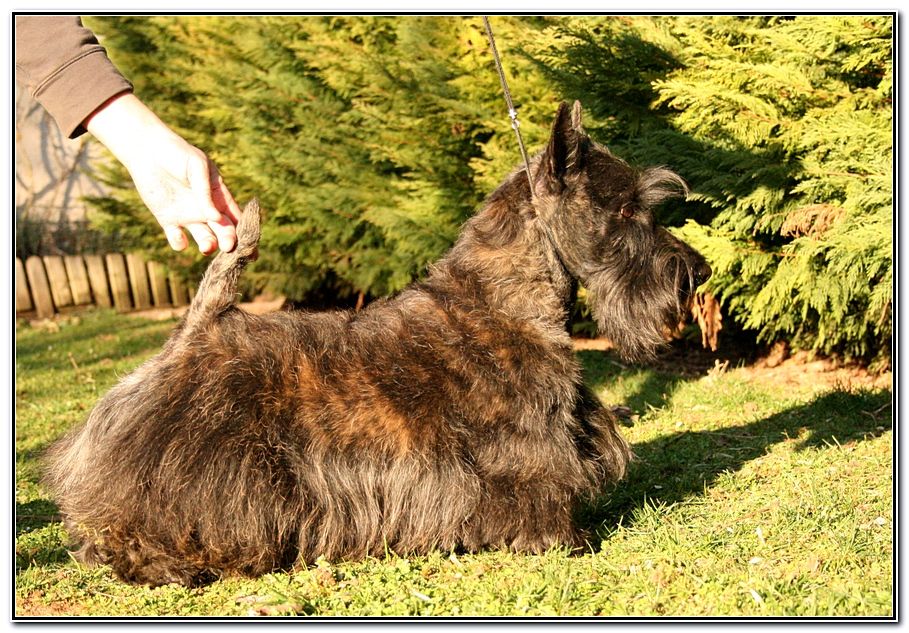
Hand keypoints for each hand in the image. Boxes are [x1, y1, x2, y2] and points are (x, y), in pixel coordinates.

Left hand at [85, 92, 239, 253]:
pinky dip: (179, 243)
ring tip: (207, 247)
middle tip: (228, 247)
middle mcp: (207, 210)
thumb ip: (206, 192)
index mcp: (219, 196)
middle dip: (229, 241)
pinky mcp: (168, 220)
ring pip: (204, 238)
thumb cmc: (177, 153)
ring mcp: (188, 216)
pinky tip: (178, 236)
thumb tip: (214, 218)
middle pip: (224, 231)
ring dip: (208, 245)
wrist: (146, 149)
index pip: (237, 217)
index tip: (249, 242)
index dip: (245, 231)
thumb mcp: (197, 167)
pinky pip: (178, 239)